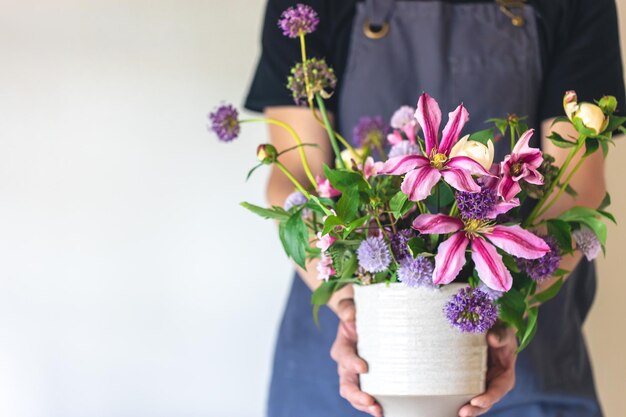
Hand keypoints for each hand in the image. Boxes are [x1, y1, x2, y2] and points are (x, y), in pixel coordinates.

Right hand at [330, 298, 382, 416]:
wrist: (366, 321)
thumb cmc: (359, 313)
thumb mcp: (351, 306)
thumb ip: (347, 307)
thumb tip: (350, 315)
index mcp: (342, 347)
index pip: (344, 356)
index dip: (352, 363)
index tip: (364, 368)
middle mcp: (346, 365)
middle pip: (346, 383)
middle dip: (356, 394)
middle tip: (369, 400)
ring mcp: (356, 376)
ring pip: (354, 395)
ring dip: (364, 404)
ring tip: (378, 411)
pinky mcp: (367, 381)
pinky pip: (367, 396)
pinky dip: (372, 405)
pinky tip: (384, 411)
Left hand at [458, 323, 516, 416]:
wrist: (491, 331)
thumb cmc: (501, 333)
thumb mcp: (505, 332)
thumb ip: (501, 336)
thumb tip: (492, 339)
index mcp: (505, 375)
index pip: (499, 390)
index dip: (489, 397)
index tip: (477, 400)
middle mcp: (494, 382)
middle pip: (486, 400)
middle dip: (476, 408)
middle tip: (463, 412)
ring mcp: (482, 382)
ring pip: (474, 398)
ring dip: (466, 406)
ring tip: (457, 412)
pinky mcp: (470, 379)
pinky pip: (464, 388)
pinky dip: (458, 395)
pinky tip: (447, 400)